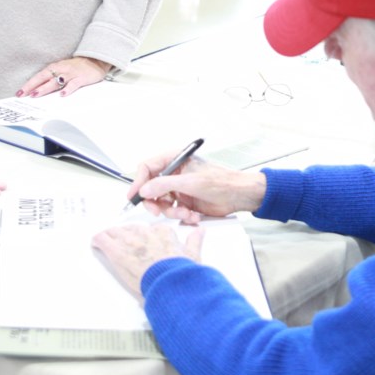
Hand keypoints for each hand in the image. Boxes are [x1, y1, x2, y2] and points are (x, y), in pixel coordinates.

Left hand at [17, 57, 111, 97]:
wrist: (95, 60)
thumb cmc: (77, 67)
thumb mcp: (62, 70)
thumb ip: (52, 79)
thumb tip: (39, 91)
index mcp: (55, 67)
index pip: (39, 76)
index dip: (29, 84)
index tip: (19, 93)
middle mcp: (61, 69)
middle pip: (44, 78)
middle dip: (33, 86)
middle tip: (24, 95)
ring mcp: (71, 74)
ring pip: (56, 81)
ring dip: (45, 88)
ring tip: (37, 95)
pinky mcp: (82, 78)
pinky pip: (74, 84)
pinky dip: (68, 89)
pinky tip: (62, 95)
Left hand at [92, 223, 203, 299]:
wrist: (170, 284)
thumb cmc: (180, 273)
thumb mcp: (193, 255)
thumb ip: (195, 241)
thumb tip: (200, 232)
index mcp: (163, 232)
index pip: (150, 229)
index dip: (145, 237)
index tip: (143, 243)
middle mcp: (145, 233)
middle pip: (130, 229)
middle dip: (127, 236)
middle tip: (124, 246)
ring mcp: (129, 241)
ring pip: (114, 231)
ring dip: (111, 237)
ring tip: (107, 243)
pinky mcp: (117, 252)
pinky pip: (101, 239)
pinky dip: (97, 241)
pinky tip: (96, 243)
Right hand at [127, 152, 266, 222]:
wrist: (239, 195)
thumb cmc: (222, 181)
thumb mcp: (190, 182)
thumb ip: (165, 185)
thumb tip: (144, 189)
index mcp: (175, 159)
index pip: (147, 167)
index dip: (138, 182)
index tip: (134, 196)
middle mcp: (174, 173)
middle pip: (150, 188)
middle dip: (154, 202)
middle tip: (157, 211)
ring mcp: (179, 188)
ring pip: (161, 202)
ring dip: (171, 211)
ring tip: (185, 213)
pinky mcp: (185, 201)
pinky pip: (172, 210)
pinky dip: (181, 215)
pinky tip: (193, 215)